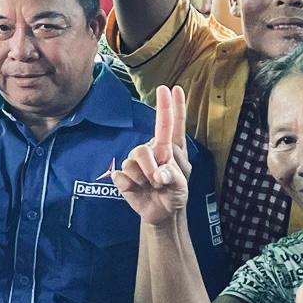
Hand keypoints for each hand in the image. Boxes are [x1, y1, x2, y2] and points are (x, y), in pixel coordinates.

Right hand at [111, 86, 189, 225]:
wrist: (162, 213)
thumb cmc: (175, 193)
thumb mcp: (181, 185)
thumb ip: (173, 176)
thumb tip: (158, 174)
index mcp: (169, 148)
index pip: (170, 125)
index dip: (171, 106)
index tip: (171, 89)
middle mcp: (151, 150)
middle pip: (144, 149)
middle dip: (151, 167)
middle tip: (160, 182)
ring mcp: (135, 162)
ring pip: (131, 162)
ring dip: (143, 179)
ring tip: (152, 188)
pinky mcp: (123, 175)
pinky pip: (121, 176)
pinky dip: (131, 186)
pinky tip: (138, 190)